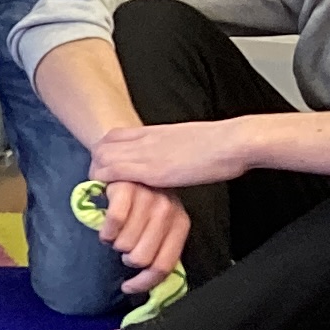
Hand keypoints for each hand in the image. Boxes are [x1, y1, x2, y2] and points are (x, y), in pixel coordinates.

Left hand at [89, 115, 261, 193]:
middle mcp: (144, 139)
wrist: (233, 142)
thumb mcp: (187, 141)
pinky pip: (112, 173)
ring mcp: (144, 153)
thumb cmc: (220, 144)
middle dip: (96, 163)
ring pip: (101, 157)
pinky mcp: (148, 169)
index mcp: (154, 131)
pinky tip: (111, 198)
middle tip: (102, 184)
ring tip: (105, 194)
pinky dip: (105, 184)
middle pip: (102, 145)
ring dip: (98, 175)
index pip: (114, 135)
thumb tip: (171, 159)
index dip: (106, 151)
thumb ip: (171, 148)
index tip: (108, 168)